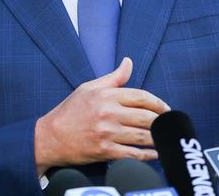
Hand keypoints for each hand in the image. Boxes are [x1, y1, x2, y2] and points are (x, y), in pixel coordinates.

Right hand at [34, 57, 169, 173]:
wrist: (49, 137)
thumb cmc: (70, 111)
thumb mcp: (89, 88)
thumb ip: (114, 77)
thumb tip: (129, 62)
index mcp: (106, 95)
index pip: (141, 96)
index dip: (158, 103)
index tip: (166, 108)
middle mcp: (108, 113)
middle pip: (145, 116)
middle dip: (162, 121)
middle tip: (170, 124)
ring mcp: (107, 133)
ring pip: (142, 136)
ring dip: (158, 138)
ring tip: (166, 138)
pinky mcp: (104, 151)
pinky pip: (132, 154)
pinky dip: (147, 155)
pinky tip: (155, 154)